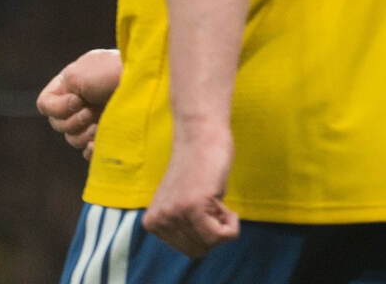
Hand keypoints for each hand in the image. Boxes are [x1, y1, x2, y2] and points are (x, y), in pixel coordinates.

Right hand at [37, 48, 122, 159]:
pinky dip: (92, 150)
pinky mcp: (110, 133)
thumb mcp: (78, 74)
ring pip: (73, 139)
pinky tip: (99, 143)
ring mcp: (97, 118)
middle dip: (73, 121)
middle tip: (91, 113)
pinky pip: (89, 151)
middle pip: (58, 125)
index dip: (57, 107)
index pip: (45, 104)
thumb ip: (60, 94)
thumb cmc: (113, 72)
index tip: (77, 100)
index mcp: (72, 85)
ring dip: (83, 135)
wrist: (148, 82)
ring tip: (100, 124)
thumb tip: (70, 112)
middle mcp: (82, 102)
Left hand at [145, 128, 239, 258]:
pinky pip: (221, 235)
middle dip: (216, 230)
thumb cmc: (200, 164)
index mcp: (153, 223)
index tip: (205, 204)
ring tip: (214, 196)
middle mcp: (158, 222)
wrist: (202, 135)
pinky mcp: (193, 207)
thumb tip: (201, 248)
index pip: (189, 249)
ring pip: (211, 244)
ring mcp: (174, 215)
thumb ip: (183, 225)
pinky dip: (232, 224)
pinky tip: (223, 200)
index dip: (207, 230)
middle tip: (213, 201)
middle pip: (199, 250)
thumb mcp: (183, 202)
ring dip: (224, 223)